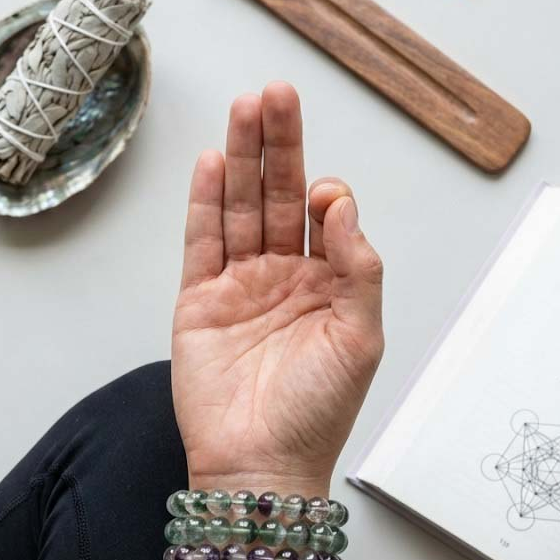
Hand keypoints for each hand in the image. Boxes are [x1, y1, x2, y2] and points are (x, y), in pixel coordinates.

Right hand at [172, 82, 383, 497]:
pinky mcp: (199, 301)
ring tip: (244, 108)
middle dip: (278, 144)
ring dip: (240, 158)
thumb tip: (341, 206)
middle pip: (277, 196)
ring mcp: (239, 286)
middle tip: (275, 93)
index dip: (326, 194)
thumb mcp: (360, 338)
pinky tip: (210, 163)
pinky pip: (201, 242)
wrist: (260, 466)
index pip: (324, 217)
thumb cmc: (316, 412)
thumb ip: (357, 268)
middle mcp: (282, 277)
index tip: (325, 195)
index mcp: (326, 284)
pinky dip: (203, 202)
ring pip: (238, 208)